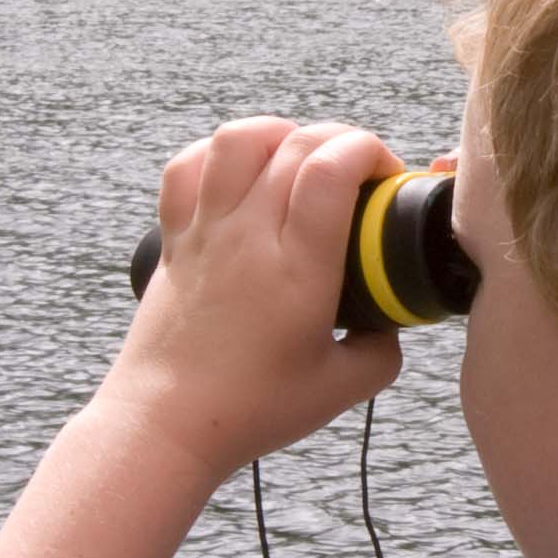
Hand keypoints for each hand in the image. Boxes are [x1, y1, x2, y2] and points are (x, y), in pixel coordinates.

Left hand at [99, 120, 406, 477]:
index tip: (386, 177)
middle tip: (359, 174)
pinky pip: (186, 168)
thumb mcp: (342, 389)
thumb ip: (382, 350)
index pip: (330, 169)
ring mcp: (206, 232)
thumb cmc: (250, 410)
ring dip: (279, 133)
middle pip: (294, 144)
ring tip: (300, 158)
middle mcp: (249, 236)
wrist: (167, 424)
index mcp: (297, 269)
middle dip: (340, 139)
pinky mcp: (175, 240)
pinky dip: (216, 154)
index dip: (367, 151)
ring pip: (236, 139)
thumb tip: (391, 323)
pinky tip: (240, 173)